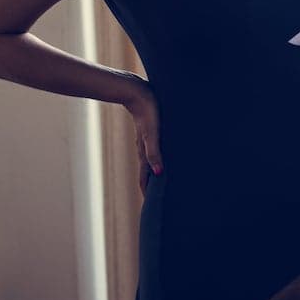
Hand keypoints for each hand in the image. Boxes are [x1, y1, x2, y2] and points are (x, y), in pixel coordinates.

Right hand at [122, 74, 162, 195]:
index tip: (150, 208)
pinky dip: (158, 158)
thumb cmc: (148, 111)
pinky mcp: (150, 131)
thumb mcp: (152, 133)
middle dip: (151, 187)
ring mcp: (146, 140)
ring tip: (162, 183)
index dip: (148, 193)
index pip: (146, 178)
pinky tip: (163, 158)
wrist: (136, 91)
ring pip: (151, 161)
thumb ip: (155, 151)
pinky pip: (154, 149)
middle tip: (157, 201)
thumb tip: (159, 173)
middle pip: (148, 173)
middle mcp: (145, 148)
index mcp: (145, 152)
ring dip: (155, 173)